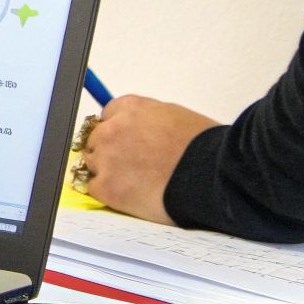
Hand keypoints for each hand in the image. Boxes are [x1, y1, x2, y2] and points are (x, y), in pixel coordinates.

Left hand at [82, 95, 219, 224]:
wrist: (211, 176)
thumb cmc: (203, 147)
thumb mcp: (175, 116)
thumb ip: (147, 119)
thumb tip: (138, 128)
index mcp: (131, 108)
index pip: (108, 116)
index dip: (119, 132)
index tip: (127, 144)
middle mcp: (113, 129)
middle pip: (96, 139)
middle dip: (110, 151)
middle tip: (131, 166)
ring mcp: (107, 158)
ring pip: (92, 163)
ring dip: (107, 172)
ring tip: (133, 183)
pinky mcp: (107, 187)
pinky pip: (94, 188)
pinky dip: (108, 193)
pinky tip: (128, 195)